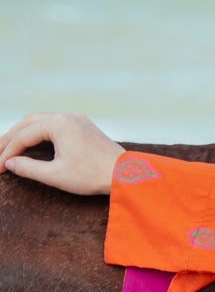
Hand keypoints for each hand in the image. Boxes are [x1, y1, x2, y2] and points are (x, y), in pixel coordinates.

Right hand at [0, 111, 122, 195]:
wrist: (126, 174)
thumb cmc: (92, 175)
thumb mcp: (55, 175)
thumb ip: (28, 168)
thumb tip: (9, 163)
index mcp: (58, 124)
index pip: (23, 136)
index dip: (7, 152)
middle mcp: (67, 116)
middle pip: (28, 123)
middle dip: (10, 138)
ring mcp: (77, 119)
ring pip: (41, 121)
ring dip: (24, 134)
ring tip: (9, 148)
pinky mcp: (84, 126)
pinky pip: (55, 125)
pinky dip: (39, 133)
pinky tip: (32, 143)